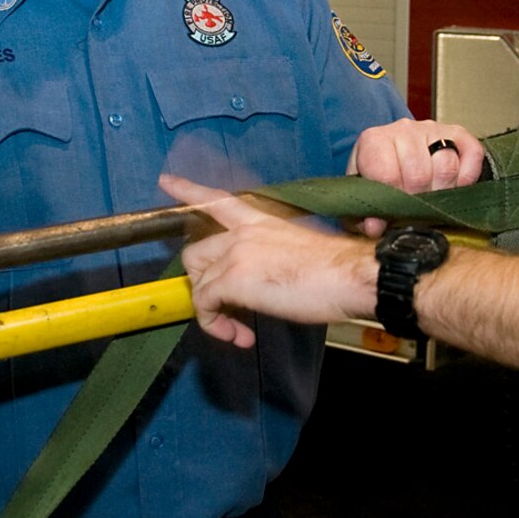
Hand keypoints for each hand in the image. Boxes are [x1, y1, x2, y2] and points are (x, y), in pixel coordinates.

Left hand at [159, 173, 376, 348]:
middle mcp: (243, 231)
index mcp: (262, 220)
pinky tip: (238, 335)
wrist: (351, 276)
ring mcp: (236, 252)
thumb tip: (261, 279)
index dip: (188, 191)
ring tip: (237, 328)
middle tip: (224, 308)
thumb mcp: (296, 250)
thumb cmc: (337, 270)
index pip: (217, 200)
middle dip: (202, 283)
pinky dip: (215, 325)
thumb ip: (268, 256)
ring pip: (198, 282)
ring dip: (212, 311)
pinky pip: (205, 303)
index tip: (167, 182)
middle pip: (196, 253)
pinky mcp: (233, 278)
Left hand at [347, 120, 485, 234]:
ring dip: (444, 191)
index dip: (395, 200)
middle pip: (420, 173)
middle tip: (416, 207)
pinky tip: (455, 186)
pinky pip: (472, 154)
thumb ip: (364, 214)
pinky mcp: (457, 133)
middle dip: (420, 199)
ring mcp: (432, 129)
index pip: (387, 175)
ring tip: (433, 197)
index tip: (395, 210)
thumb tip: (376, 227)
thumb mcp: (364, 196)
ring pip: (447, 166)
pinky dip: (468, 177)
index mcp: (374, 141)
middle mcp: (403, 129)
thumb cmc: (378, 177)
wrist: (395, 153)